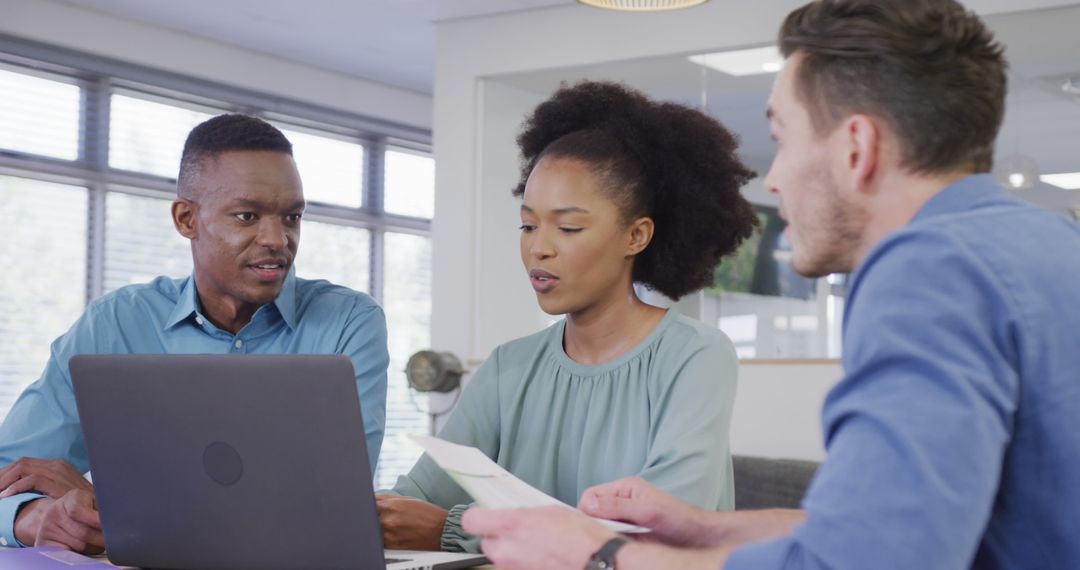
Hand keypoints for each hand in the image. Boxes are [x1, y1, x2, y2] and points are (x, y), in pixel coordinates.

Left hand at [0, 458, 93, 499]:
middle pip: (20, 463)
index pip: (25, 463)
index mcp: (57, 465)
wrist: (103, 509)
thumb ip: (48, 488)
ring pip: (22, 468)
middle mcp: (57, 465)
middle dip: (1, 476)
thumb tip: (24, 491)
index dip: (6, 474)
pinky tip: (5, 496)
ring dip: (3, 480)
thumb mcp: (64, 493)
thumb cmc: (83, 506)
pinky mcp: (58, 482)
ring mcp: (58, 472)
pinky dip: (15, 487)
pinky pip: (31, 479)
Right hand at [15, 490, 103, 553]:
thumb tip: (114, 522)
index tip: (109, 527)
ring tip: (99, 544)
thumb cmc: (85, 509)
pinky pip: (66, 554)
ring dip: (93, 548)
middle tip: (111, 541)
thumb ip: (103, 510)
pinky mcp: (42, 544)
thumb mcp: (94, 502)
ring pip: (78, 546)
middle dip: (100, 539)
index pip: (78, 511)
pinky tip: (85, 550)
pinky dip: (79, 555)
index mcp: (71, 498)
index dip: (95, 521)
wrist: (58, 515)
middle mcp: (54, 512)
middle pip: (81, 532)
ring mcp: (45, 529)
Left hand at [375, 495, 447, 549]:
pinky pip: (382, 542)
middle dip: (377, 517)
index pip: (369, 504)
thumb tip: (374, 498)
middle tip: (390, 518)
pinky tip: (400, 534)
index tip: (373, 508)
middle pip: (371, 518)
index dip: (372, 506)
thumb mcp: (409, 500)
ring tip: (398, 527)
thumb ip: (389, 499)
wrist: (442, 531)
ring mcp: (389, 534)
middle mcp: (387, 520)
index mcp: (390, 505)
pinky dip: (387, 538)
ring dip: (382, 529)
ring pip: (376, 531)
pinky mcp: (393, 546)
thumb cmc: (428, 514)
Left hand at [462, 505, 614, 569]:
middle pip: (485, 543)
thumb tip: (514, 515)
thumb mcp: (550, 510)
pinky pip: (514, 569)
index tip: (484, 516)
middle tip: (518, 534)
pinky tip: (541, 559)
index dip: (478, 518)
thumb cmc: (581, 537)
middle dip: (498, 538)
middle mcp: (507, 549)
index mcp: (512, 525)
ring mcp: (513, 568)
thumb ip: (523, 514)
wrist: (597, 562)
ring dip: (511, 553)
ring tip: (535, 548)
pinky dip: (523, 565)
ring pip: (500, 559)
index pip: (472, 520)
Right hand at [578, 476, 716, 546]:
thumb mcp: (648, 510)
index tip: (592, 525)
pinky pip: (608, 537)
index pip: (591, 495)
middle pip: (591, 510)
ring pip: (598, 525)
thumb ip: (618, 506)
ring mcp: (623, 518)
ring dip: (601, 534)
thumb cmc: (678, 519)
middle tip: (602, 536)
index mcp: (625, 488)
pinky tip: (616, 547)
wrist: (697, 537)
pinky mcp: (627, 534)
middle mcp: (621, 501)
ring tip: (612, 541)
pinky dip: (608, 542)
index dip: (586, 510)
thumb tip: (589, 505)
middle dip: (592, 523)